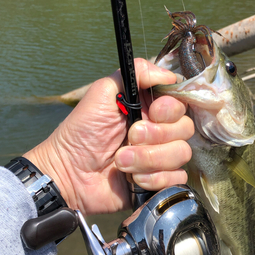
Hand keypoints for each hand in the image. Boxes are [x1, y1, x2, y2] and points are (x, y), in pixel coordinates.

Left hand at [24, 59, 193, 214]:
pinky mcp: (159, 181)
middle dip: (156, 135)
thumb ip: (135, 73)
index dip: (170, 108)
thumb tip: (167, 74)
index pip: (180, 102)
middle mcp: (159, 131)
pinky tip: (132, 179)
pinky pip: (177, 177)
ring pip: (181, 154)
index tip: (152, 112)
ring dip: (149, 158)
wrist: (69, 174)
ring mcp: (160, 157)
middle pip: (185, 128)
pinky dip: (153, 178)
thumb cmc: (81, 133)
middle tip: (129, 137)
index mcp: (148, 108)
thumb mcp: (103, 93)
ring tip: (122, 161)